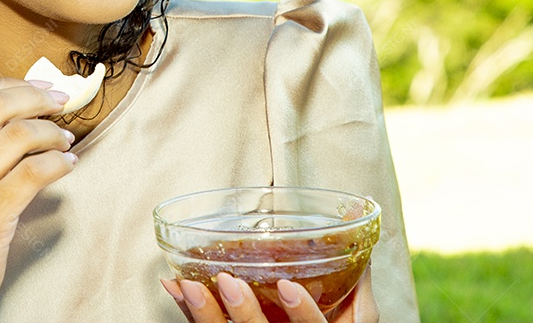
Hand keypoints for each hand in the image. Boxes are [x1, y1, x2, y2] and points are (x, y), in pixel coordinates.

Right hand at [0, 78, 75, 322]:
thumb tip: (19, 105)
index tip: (42, 88)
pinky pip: (33, 172)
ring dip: (53, 133)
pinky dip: (58, 162)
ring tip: (65, 141)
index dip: (15, 85)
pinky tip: (66, 164)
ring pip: (19, 135)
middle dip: (38, 98)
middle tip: (63, 103)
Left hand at [161, 266, 377, 322]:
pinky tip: (174, 287)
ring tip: (187, 286)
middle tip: (229, 282)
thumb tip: (357, 219)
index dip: (303, 315)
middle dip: (244, 316)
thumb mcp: (356, 318)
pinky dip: (187, 311)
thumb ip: (358, 279)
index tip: (288, 286)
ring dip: (203, 314)